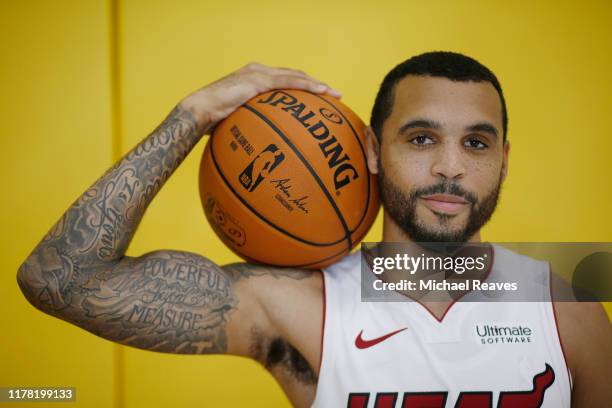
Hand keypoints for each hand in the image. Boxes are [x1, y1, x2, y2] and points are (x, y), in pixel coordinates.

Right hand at [179, 62, 341, 131]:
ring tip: (335, 95)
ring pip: (296, 76)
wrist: (198, 112)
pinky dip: (308, 85)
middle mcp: (257, 72)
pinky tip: (323, 92)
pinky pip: (290, 82)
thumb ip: (249, 133)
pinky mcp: (258, 79)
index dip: (301, 89)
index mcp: (252, 81)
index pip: (282, 82)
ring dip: (317, 85)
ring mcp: (258, 73)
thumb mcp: (235, 128)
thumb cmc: (210, 124)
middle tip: (333, 97)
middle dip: (314, 85)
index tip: (317, 101)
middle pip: (293, 76)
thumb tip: (259, 155)